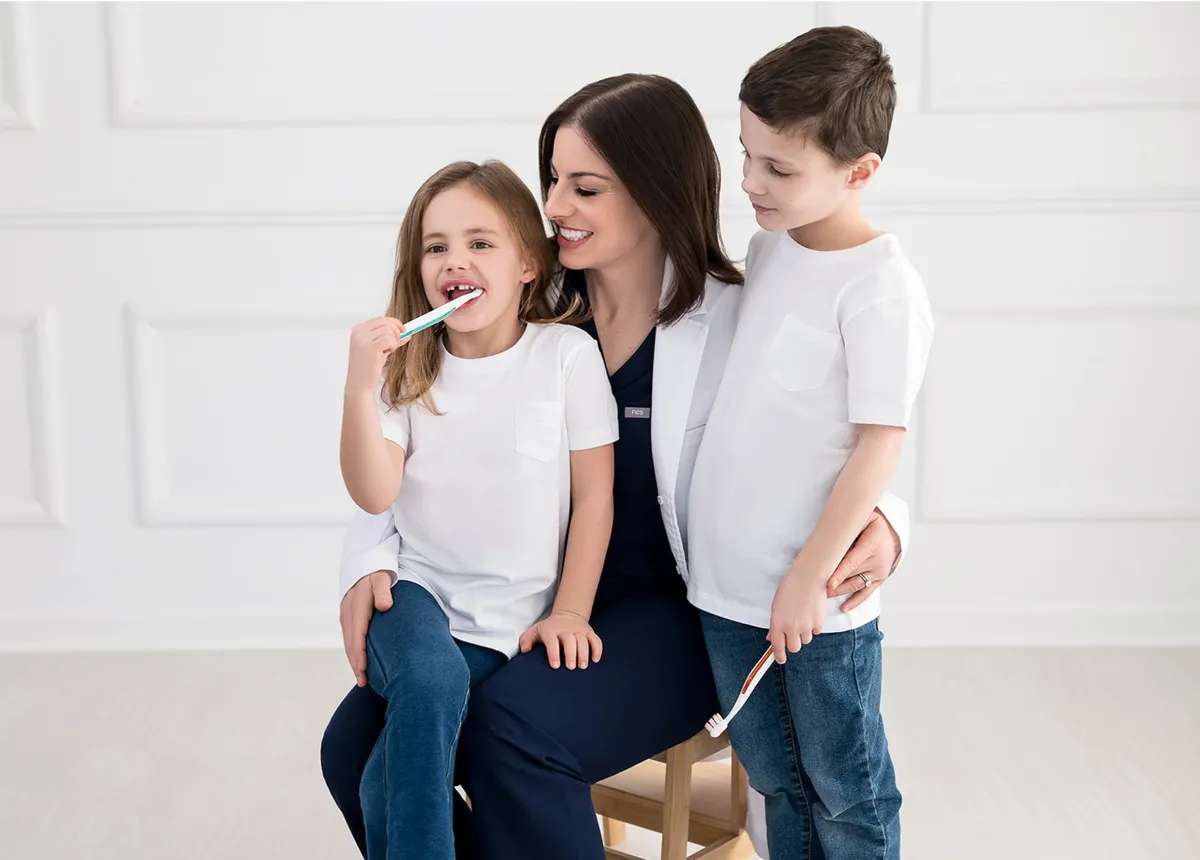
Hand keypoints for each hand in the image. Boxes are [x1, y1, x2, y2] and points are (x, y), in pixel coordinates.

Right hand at [339, 570, 394, 685]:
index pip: (357, 635)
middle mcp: (348, 613)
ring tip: (361, 677)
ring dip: (353, 660)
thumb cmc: (377, 572)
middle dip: (355, 664)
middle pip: (350, 643)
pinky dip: (353, 651)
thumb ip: (384, 591)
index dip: (359, 654)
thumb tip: (385, 606)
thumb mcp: (382, 577)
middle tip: (363, 682)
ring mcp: (346, 615)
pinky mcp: (348, 616)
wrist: (364, 563)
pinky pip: (349, 637)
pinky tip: (359, 661)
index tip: (363, 670)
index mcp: (357, 606)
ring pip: (348, 642)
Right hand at [346, 317, 407, 394]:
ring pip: (389, 330)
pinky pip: (389, 339)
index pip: (380, 319)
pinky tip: (386, 354)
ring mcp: (363, 339)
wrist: (359, 384)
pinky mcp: (370, 347)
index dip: (394, 323)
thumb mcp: (380, 349)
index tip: (403, 329)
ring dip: (393, 342)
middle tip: (394, 344)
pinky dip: (392, 346)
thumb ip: (391, 339)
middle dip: (396, 332)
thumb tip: (406, 333)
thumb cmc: (367, 368)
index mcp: (358, 330)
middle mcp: (359, 332)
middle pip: (386, 322)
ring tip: (386, 352)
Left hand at [518, 611, 602, 669]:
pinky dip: (597, 649)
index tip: (556, 665)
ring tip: (583, 666)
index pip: (552, 641)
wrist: (567, 614)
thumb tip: (524, 650)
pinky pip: (596, 640)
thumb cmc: (549, 628)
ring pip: (584, 640)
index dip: (554, 653)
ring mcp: (579, 631)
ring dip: (584, 653)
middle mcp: (566, 630)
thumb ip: (527, 640)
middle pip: (570, 640)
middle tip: (571, 667)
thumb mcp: (536, 630)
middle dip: (571, 653)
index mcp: (551, 630)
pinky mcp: (589, 632)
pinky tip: (596, 659)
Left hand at [767, 569, 826, 663]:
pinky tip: (812, 613)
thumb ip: (775, 623)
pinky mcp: (819, 623)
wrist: (808, 577)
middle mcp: (791, 628)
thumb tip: (771, 637)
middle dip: (794, 643)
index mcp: (778, 623)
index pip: (777, 646)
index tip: (781, 659)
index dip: (779, 655)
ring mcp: (806, 626)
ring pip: (806, 640)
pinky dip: (814, 626)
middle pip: (794, 647)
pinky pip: (816, 631)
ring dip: (804, 633)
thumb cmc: (790, 588)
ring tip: (803, 616)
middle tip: (794, 634)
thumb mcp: (776, 605)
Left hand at [825, 508, 900, 612]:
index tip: (829, 583)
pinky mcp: (880, 579)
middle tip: (816, 588)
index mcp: (873, 543)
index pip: (853, 561)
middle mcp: (878, 560)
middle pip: (852, 574)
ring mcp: (880, 571)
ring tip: (823, 595)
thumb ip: (850, 524)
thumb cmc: (873, 522)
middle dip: (834, 582)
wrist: (892, 532)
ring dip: (840, 591)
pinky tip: (843, 607)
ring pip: (856, 585)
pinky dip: (854, 601)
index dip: (840, 573)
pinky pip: (867, 593)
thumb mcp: (864, 517)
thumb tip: (830, 531)